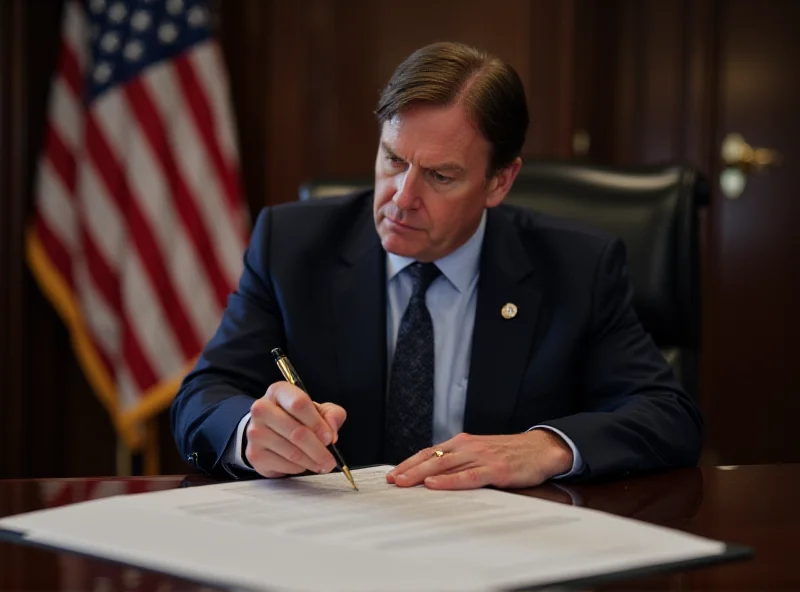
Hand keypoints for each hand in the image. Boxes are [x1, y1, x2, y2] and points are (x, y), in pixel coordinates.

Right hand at [245, 381, 346, 478]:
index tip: (329, 437)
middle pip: (297, 432)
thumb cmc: (295, 417)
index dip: (318, 423)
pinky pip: (284, 465)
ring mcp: (255, 432)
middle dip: (319, 449)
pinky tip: (303, 464)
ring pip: (292, 452)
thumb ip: (331, 414)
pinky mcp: (254, 454)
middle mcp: (262, 409)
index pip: (299, 404)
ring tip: (321, 463)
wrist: (267, 430)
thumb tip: (332, 430)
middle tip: (330, 459)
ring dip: (311, 461)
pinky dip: (298, 468)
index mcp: (279, 391)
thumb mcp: (317, 409)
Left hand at [385, 430, 572, 489]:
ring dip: (421, 474)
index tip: (394, 474)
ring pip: (444, 466)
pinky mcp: (494, 469)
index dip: (409, 463)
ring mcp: (481, 457)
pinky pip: (467, 476)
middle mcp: (468, 447)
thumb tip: (436, 476)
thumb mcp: (481, 454)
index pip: (430, 453)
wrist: (541, 448)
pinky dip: (449, 481)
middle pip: (432, 458)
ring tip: (404, 482)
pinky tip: (436, 484)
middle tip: (392, 480)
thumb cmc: (511, 453)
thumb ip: (461, 462)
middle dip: (409, 469)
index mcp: (463, 443)